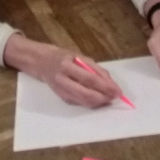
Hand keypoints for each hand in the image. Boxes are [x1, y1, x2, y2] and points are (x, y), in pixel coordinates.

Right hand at [5, 34, 120, 107]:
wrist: (41, 62)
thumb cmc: (63, 56)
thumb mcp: (79, 56)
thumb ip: (95, 69)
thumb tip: (111, 83)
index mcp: (67, 66)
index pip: (89, 79)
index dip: (105, 87)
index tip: (118, 91)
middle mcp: (62, 80)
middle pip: (86, 94)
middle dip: (103, 97)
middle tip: (116, 97)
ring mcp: (61, 91)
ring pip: (83, 101)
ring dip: (99, 102)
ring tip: (110, 99)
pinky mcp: (61, 98)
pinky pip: (79, 102)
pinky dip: (91, 102)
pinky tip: (99, 100)